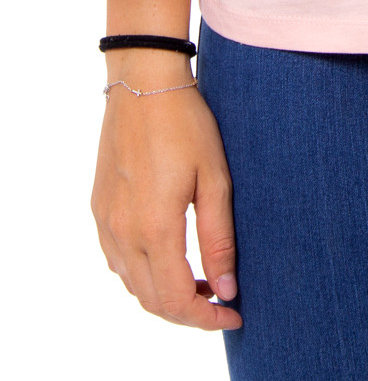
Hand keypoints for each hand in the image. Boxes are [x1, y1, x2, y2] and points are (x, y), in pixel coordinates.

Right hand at [91, 54, 241, 330]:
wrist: (144, 83)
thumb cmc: (187, 125)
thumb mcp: (216, 179)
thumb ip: (218, 239)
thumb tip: (227, 289)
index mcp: (154, 228)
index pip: (178, 300)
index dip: (207, 318)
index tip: (235, 313)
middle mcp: (122, 233)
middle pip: (153, 301)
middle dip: (189, 312)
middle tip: (223, 301)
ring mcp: (106, 222)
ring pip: (132, 285)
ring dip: (165, 294)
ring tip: (202, 280)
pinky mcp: (99, 208)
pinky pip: (117, 261)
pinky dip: (142, 274)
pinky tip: (169, 257)